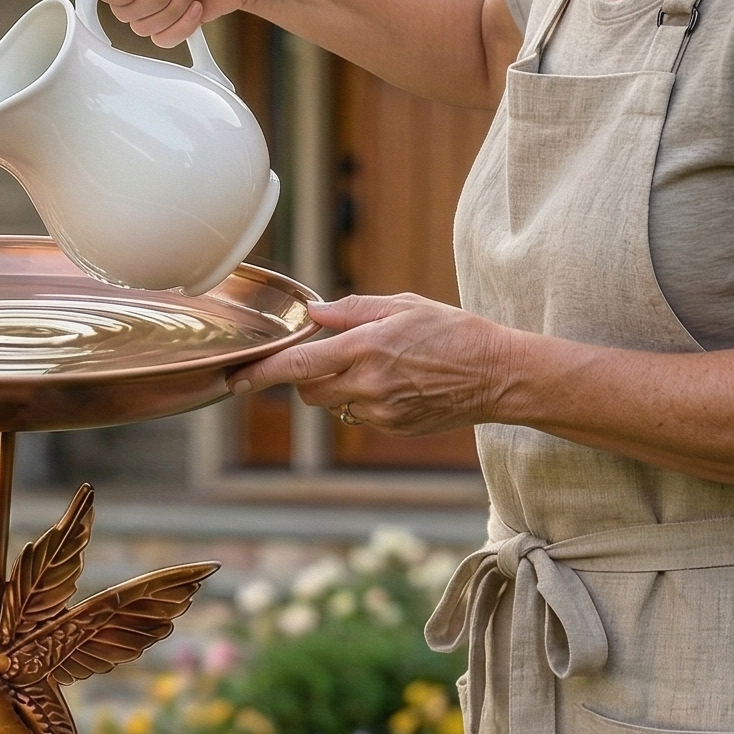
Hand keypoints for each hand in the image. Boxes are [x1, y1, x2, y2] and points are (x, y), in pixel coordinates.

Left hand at [228, 293, 519, 433]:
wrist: (497, 374)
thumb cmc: (454, 332)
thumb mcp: (405, 306)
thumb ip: (354, 310)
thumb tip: (312, 312)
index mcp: (367, 348)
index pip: (298, 365)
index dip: (261, 374)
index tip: (236, 380)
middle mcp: (368, 384)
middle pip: (307, 390)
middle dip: (306, 375)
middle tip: (329, 356)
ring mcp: (379, 411)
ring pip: (330, 406)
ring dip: (333, 388)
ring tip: (372, 366)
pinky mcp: (390, 428)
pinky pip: (357, 417)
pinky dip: (360, 401)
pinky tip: (393, 385)